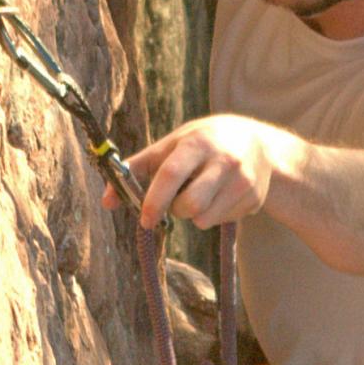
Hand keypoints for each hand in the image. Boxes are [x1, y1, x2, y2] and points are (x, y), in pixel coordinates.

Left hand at [119, 114, 283, 228]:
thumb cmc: (202, 144)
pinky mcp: (254, 199)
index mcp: (197, 143)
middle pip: (189, 205)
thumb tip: (106, 202)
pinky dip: (213, 215)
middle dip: (176, 210)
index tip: (145, 219)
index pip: (171, 175)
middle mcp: (224, 160)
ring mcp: (243, 181)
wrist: (257, 144)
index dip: (154, 201)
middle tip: (177, 199)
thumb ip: (137, 170)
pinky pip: (222, 221)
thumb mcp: (171, 147)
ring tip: (200, 194)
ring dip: (194, 215)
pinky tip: (221, 196)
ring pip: (204, 220)